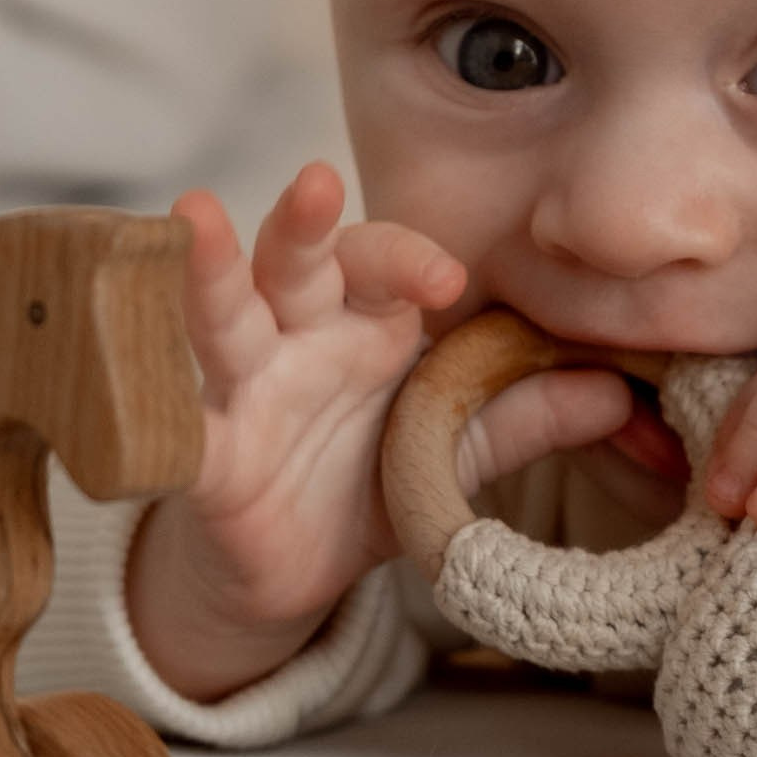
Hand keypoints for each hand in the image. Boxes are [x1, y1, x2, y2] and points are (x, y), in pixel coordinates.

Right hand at [129, 167, 636, 697]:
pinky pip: (173, 425)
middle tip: (320, 184)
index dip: (408, 259)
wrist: (283, 572)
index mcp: (364, 325)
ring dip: (208, 273)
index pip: (381, 263)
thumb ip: (524, 419)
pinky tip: (136, 372)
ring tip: (192, 218)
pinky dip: (155, 400)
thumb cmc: (359, 482)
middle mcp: (296, 338)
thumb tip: (620, 393)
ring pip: (222, 319)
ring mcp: (240, 391)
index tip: (451, 282)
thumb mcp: (450, 454)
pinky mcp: (199, 458)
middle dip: (303, 224)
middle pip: (295, 263)